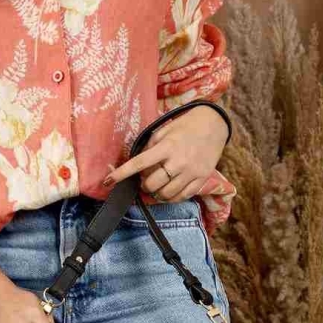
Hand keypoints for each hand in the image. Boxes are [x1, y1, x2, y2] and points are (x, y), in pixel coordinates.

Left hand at [102, 105, 228, 201]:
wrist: (214, 125)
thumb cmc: (185, 126)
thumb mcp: (164, 130)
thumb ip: (150, 147)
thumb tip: (137, 165)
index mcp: (167, 146)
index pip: (139, 163)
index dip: (122, 174)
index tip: (108, 181)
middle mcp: (178, 161)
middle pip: (152, 184)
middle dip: (144, 185)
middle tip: (146, 179)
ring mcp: (191, 173)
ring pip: (165, 194)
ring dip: (156, 193)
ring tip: (158, 185)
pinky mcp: (201, 180)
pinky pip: (181, 197)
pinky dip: (171, 197)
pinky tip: (169, 190)